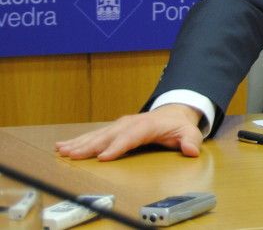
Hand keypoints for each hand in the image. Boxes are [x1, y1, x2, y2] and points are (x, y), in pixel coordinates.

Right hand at [55, 103, 204, 160]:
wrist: (174, 113)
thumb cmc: (179, 125)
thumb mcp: (190, 132)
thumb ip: (191, 140)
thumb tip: (192, 150)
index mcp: (148, 125)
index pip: (132, 136)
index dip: (118, 146)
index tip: (103, 157)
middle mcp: (130, 123)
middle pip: (109, 135)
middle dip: (90, 145)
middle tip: (72, 155)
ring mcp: (120, 125)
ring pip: (98, 134)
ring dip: (79, 142)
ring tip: (62, 150)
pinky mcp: (114, 129)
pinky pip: (94, 135)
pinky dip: (79, 140)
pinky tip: (63, 146)